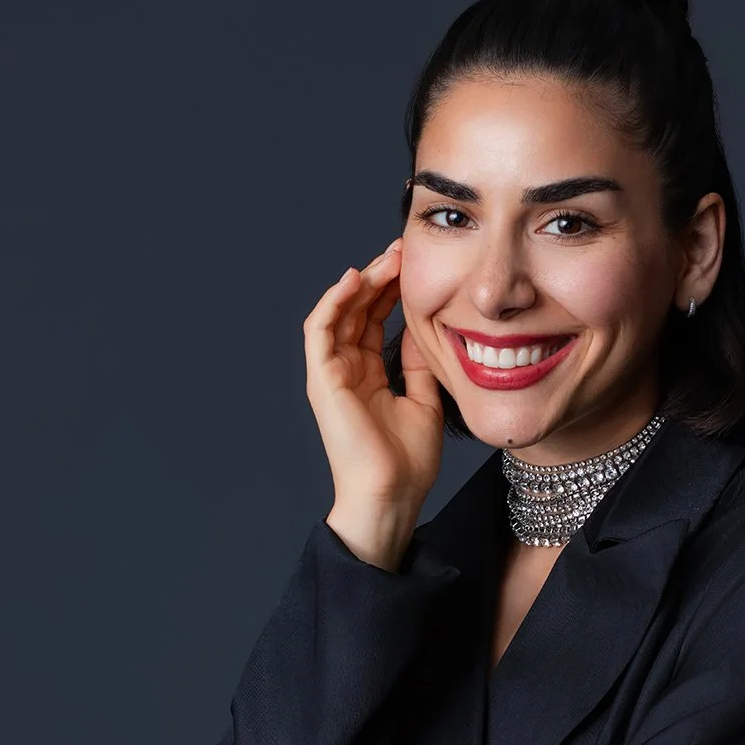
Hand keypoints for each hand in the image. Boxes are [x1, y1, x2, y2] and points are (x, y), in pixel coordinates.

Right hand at [303, 239, 443, 514]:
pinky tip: (355, 279)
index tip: (416, 265)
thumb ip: (417, 363)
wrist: (392, 495)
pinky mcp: (322, 380)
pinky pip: (320, 330)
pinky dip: (334, 301)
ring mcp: (331, 374)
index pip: (374, 320)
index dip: (392, 290)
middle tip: (403, 249)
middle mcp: (346, 371)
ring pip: (338, 313)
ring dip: (360, 282)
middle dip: (379, 277)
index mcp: (368, 376)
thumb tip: (421, 327)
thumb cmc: (408, 462)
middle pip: (357, 311)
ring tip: (387, 258)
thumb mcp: (424, 400)